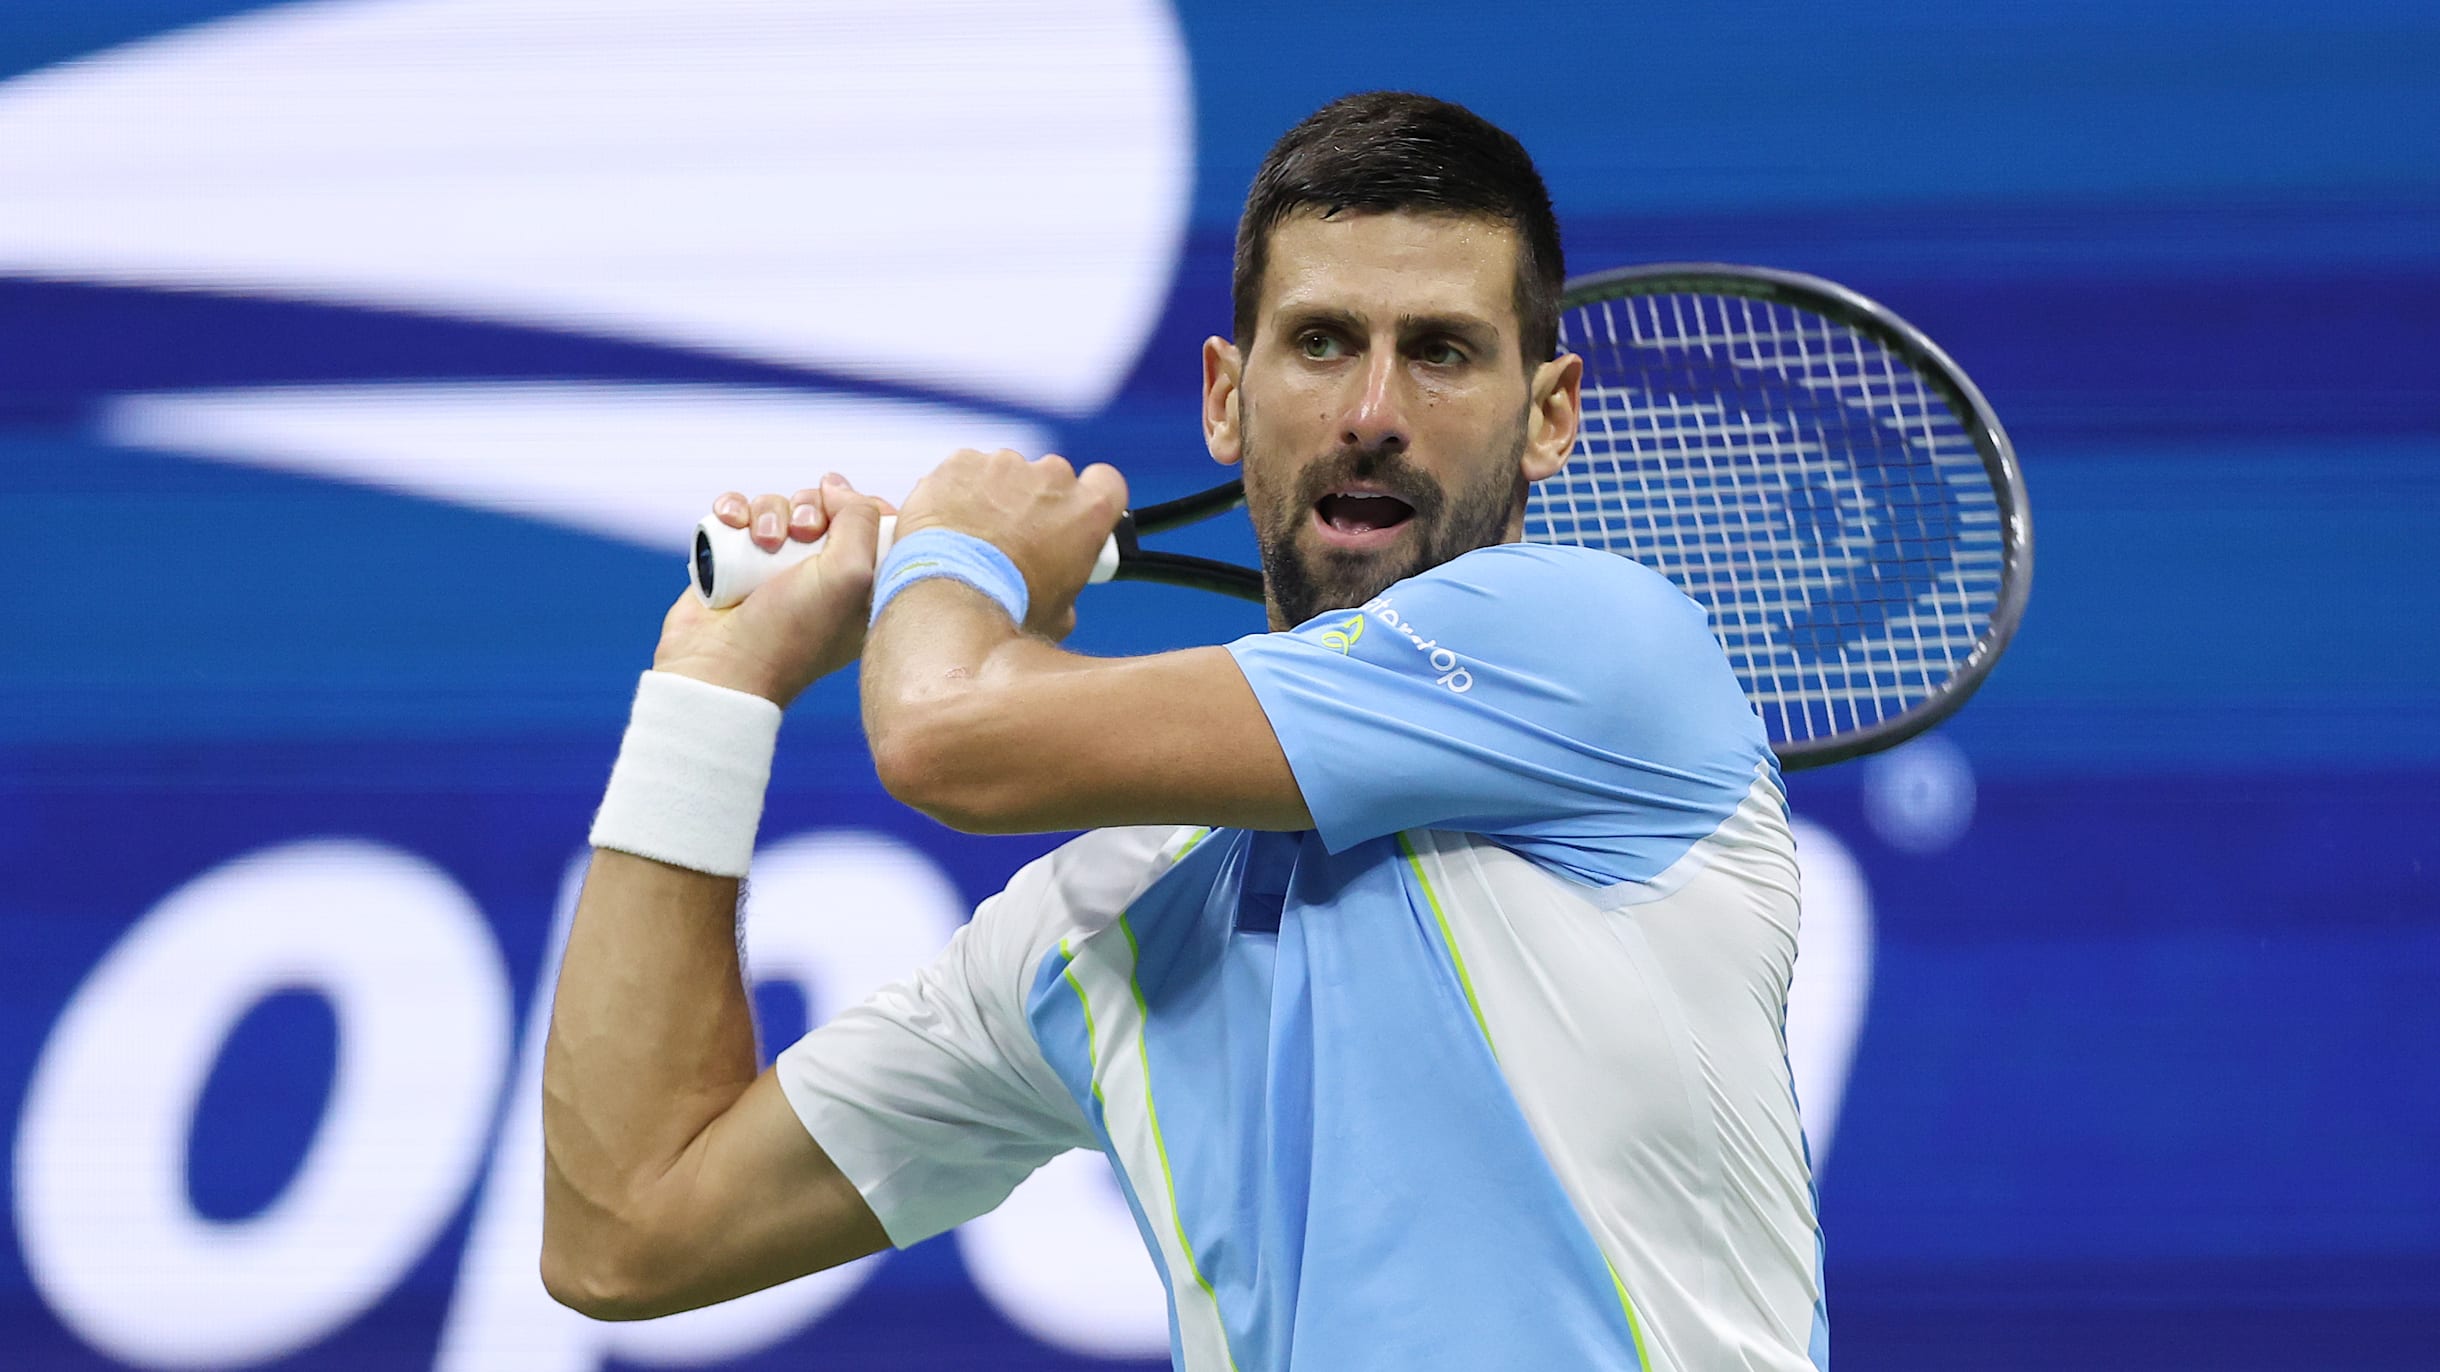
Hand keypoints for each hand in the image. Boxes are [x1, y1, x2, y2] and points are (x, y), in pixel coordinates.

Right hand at [651, 475, 895, 707]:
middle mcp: (820, 576)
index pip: (875, 526)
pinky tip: (731, 522)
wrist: (721, 667)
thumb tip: (837, 487)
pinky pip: (739, 513)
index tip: (848, 512)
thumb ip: (860, 520)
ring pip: (778, 506)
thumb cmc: (791, 632)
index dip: (864, 507)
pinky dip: (734, 509)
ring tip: (763, 541)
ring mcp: (774, 568)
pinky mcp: (734, 560)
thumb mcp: (850, 577)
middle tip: (802, 534)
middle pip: (824, 508)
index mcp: (861, 587)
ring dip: (768, 511)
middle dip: (810, 508)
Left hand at [891, 449, 1126, 639]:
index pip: (1106, 484)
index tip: (1073, 517)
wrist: (951, 601)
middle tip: (1015, 539)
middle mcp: (1052, 477)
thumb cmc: (1009, 611)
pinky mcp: (961, 462)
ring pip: (1005, 474)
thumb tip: (1055, 588)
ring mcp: (1004, 465)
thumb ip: (1067, 580)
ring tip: (973, 539)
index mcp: (1089, 510)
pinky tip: (947, 526)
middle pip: (1051, 479)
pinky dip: (957, 492)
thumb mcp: (1060, 612)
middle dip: (1035, 503)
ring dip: (994, 498)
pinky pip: (965, 472)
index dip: (1089, 500)